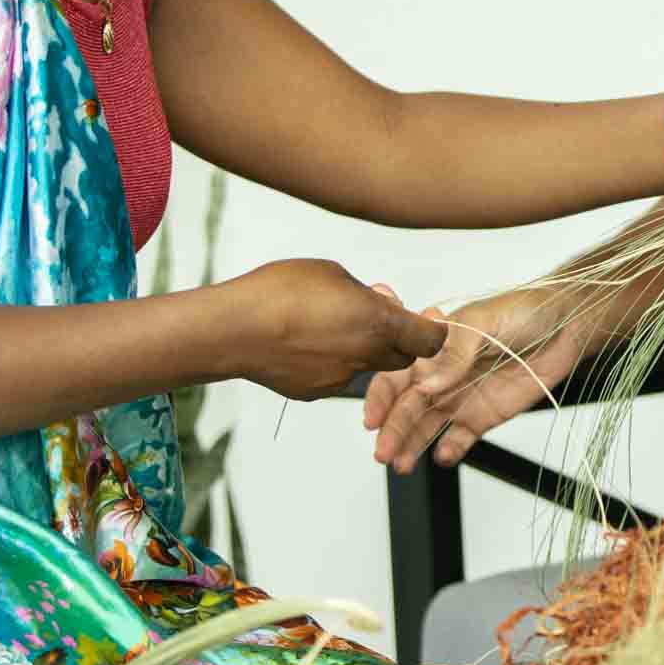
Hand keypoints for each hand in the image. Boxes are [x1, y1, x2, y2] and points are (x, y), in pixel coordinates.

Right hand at [223, 261, 443, 400]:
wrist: (232, 330)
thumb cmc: (279, 292)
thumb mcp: (332, 273)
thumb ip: (365, 292)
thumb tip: (380, 301)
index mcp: (379, 324)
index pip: (431, 340)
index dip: (432, 330)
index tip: (424, 319)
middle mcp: (366, 357)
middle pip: (403, 357)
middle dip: (397, 339)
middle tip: (372, 313)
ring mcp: (340, 379)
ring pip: (367, 366)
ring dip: (361, 349)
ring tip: (328, 323)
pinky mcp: (315, 392)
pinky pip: (336, 376)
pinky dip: (332, 361)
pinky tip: (305, 342)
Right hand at [364, 286, 606, 473]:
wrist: (568, 327)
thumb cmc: (523, 311)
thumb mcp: (484, 321)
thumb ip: (453, 351)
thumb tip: (428, 383)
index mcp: (433, 348)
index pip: (397, 376)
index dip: (380, 398)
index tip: (372, 420)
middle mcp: (441, 376)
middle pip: (407, 408)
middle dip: (392, 432)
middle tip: (383, 454)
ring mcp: (460, 397)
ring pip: (426, 428)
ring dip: (412, 446)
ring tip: (402, 465)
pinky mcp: (483, 416)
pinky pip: (459, 439)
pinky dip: (449, 451)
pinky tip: (442, 457)